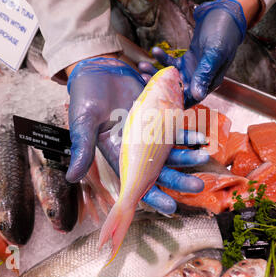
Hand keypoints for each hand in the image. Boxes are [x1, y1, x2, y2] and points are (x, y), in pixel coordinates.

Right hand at [66, 57, 208, 213]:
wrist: (98, 68)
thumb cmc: (86, 95)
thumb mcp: (82, 121)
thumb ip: (82, 147)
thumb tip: (72, 177)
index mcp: (117, 153)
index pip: (137, 181)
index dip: (153, 196)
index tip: (170, 208)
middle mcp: (136, 147)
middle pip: (160, 169)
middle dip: (179, 179)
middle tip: (198, 186)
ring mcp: (149, 131)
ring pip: (171, 150)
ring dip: (187, 156)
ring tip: (203, 157)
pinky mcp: (158, 114)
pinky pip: (175, 128)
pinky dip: (186, 133)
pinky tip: (199, 136)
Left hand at [138, 0, 247, 107]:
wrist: (226, 15)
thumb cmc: (224, 34)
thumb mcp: (214, 54)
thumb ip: (205, 74)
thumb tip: (197, 96)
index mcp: (210, 83)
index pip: (189, 99)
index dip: (171, 99)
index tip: (155, 93)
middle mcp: (200, 80)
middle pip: (176, 90)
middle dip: (159, 85)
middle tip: (144, 76)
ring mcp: (193, 70)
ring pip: (171, 77)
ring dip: (156, 72)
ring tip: (143, 65)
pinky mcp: (187, 60)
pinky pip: (172, 63)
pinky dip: (162, 58)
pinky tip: (155, 50)